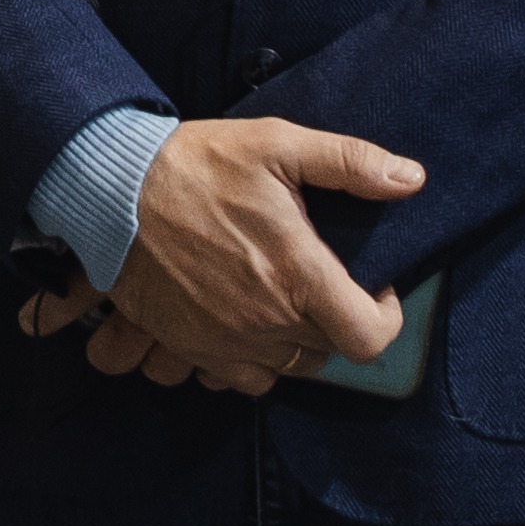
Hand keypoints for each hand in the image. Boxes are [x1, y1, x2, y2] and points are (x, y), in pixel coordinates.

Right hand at [98, 117, 422, 391]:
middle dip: (335, 322)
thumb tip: (412, 178)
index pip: (369, 338)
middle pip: (327, 353)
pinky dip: (250, 361)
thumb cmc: (198, 164)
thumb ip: (350, 163)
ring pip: (286, 371)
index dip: (383, 318)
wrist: (112, 191)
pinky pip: (237, 381)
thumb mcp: (277, 144)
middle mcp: (267, 323)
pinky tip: (244, 323)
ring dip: (294, 344)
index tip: (372, 288)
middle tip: (320, 282)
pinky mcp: (189, 349)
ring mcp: (225, 343)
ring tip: (283, 301)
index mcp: (299, 276)